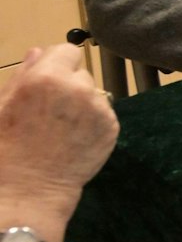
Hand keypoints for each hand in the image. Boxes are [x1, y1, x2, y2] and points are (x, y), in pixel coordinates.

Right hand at [0, 44, 117, 212]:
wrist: (27, 190)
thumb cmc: (4, 148)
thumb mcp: (1, 107)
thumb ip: (23, 74)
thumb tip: (39, 51)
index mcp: (46, 78)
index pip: (67, 50)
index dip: (57, 65)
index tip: (47, 81)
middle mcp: (78, 88)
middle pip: (81, 73)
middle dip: (68, 86)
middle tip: (48, 111)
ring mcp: (98, 108)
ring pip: (93, 94)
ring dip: (81, 104)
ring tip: (60, 128)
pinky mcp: (111, 127)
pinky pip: (103, 113)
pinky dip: (92, 122)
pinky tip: (72, 139)